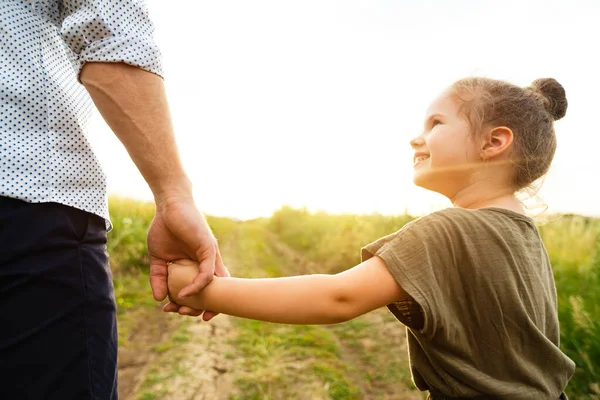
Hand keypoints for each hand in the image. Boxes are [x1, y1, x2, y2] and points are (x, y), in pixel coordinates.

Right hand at [147, 194, 228, 319]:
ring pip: (214, 286)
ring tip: (183, 309)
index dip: (199, 305)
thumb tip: (159, 299)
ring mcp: (211, 256)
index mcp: (198, 265)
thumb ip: (159, 278)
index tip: (180, 313)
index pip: (205, 290)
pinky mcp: (209, 248)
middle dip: (201, 308)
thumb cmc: (165, 228)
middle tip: (180, 313)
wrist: (168, 205)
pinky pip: (207, 273)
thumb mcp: (159, 258)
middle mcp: (208, 262)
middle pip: (214, 292)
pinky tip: (184, 294)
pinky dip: (198, 286)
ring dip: (201, 302)